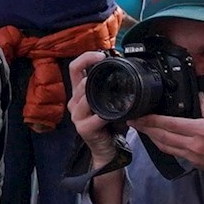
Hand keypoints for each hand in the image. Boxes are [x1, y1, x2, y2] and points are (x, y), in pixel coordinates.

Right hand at [67, 51, 122, 167]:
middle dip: (92, 73)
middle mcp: (75, 102)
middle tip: (109, 68)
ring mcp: (77, 115)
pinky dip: (102, 116)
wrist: (107, 147)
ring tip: (108, 92)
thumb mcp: (111, 101)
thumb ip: (114, 87)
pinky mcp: (83, 128)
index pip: (75, 68)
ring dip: (96, 93)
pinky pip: (92, 119)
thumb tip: (128, 69)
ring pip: (83, 98)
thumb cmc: (110, 123)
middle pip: (78, 80)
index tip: (100, 55)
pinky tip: (110, 115)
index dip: (86, 58)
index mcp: (81, 92)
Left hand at [130, 99, 203, 197]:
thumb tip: (199, 99)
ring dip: (151, 137)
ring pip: (164, 146)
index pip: (170, 123)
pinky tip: (160, 139)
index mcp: (203, 130)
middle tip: (132, 121)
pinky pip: (173, 152)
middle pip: (161, 136)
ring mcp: (192, 156)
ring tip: (142, 128)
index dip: (151, 119)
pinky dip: (163, 144)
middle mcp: (194, 144)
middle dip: (145, 128)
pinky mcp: (194, 163)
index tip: (139, 114)